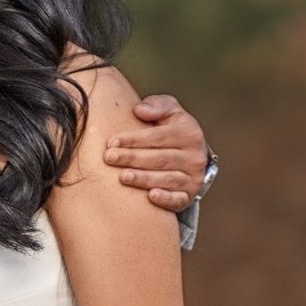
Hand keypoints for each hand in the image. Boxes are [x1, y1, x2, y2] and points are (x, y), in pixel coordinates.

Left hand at [105, 90, 210, 213]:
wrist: (191, 158)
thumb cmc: (173, 131)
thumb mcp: (170, 112)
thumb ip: (157, 105)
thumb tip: (140, 110)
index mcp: (190, 134)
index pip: (158, 136)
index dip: (134, 139)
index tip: (112, 141)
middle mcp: (195, 157)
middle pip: (160, 158)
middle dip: (132, 158)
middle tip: (109, 158)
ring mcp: (194, 178)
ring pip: (167, 179)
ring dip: (144, 178)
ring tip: (123, 176)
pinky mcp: (189, 196)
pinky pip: (179, 200)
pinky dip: (166, 199)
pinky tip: (151, 196)